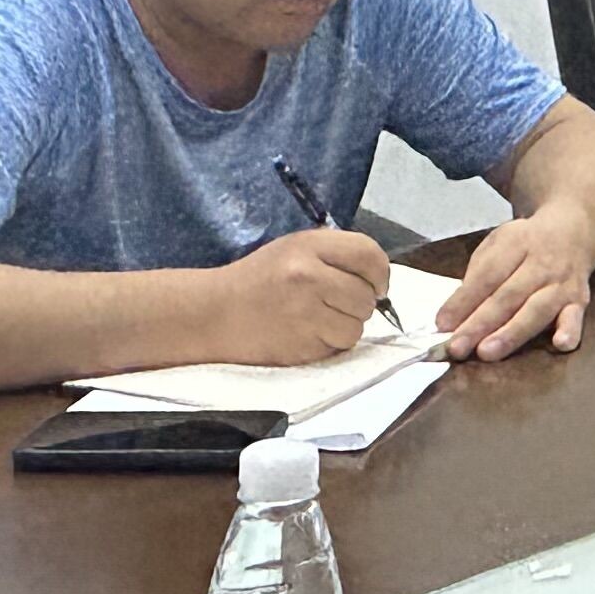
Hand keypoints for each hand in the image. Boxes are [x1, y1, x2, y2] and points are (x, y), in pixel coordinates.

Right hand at [217, 228, 389, 365]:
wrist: (214, 314)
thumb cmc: (260, 279)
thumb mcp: (295, 248)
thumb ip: (337, 255)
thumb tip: (379, 279)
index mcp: (309, 246)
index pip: (369, 254)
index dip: (380, 273)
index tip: (376, 284)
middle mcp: (309, 277)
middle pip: (366, 296)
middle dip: (361, 303)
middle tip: (337, 303)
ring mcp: (305, 314)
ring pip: (357, 327)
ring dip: (346, 326)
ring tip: (320, 319)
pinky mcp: (300, 347)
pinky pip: (338, 347)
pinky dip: (330, 344)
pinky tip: (308, 334)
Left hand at [440, 201, 594, 360]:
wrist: (575, 228)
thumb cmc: (526, 244)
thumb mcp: (498, 245)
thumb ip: (477, 277)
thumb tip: (454, 317)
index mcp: (516, 243)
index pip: (487, 275)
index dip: (464, 300)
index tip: (442, 324)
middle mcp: (541, 263)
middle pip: (508, 296)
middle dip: (480, 324)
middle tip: (457, 347)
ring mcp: (562, 282)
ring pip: (536, 310)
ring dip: (511, 333)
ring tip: (487, 352)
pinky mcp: (580, 300)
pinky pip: (576, 317)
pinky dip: (570, 330)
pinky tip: (561, 344)